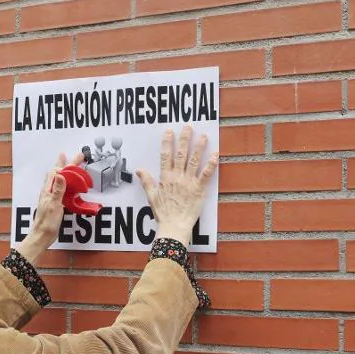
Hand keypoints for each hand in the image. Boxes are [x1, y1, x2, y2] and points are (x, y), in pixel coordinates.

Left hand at [18, 151, 82, 262]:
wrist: (42, 236)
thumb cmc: (46, 223)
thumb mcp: (54, 205)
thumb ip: (58, 190)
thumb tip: (61, 174)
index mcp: (48, 190)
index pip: (58, 172)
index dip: (68, 164)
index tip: (78, 158)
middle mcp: (49, 192)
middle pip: (59, 173)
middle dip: (67, 164)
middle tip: (77, 157)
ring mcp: (52, 197)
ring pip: (59, 180)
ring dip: (66, 171)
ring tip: (70, 164)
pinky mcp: (55, 203)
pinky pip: (61, 189)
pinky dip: (66, 183)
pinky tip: (69, 185)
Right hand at [136, 125, 217, 246]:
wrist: (174, 226)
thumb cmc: (164, 213)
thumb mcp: (152, 196)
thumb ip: (146, 181)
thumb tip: (139, 170)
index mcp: (166, 177)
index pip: (166, 155)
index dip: (167, 142)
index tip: (169, 131)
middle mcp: (177, 177)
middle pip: (181, 154)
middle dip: (185, 139)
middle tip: (188, 126)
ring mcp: (189, 182)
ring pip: (194, 160)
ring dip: (199, 147)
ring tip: (203, 136)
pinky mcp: (199, 189)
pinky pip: (206, 174)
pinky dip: (211, 164)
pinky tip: (216, 154)